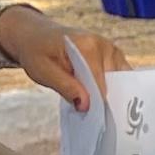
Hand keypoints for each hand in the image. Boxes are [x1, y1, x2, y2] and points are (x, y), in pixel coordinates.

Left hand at [0, 4, 124, 111]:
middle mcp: (104, 45)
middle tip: (88, 110)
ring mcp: (111, 48)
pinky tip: (95, 93)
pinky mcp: (113, 54)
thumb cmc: (37, 53)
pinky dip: (110, 86)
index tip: (91, 117)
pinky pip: (118, 75)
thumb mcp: (43, 72)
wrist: (36, 36)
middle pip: (112, 80)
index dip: (97, 102)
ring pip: (119, 80)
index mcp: (88, 46)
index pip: (100, 81)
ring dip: (108, 92)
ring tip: (89, 101)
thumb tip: (86, 106)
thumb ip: (66, 87)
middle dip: (103, 98)